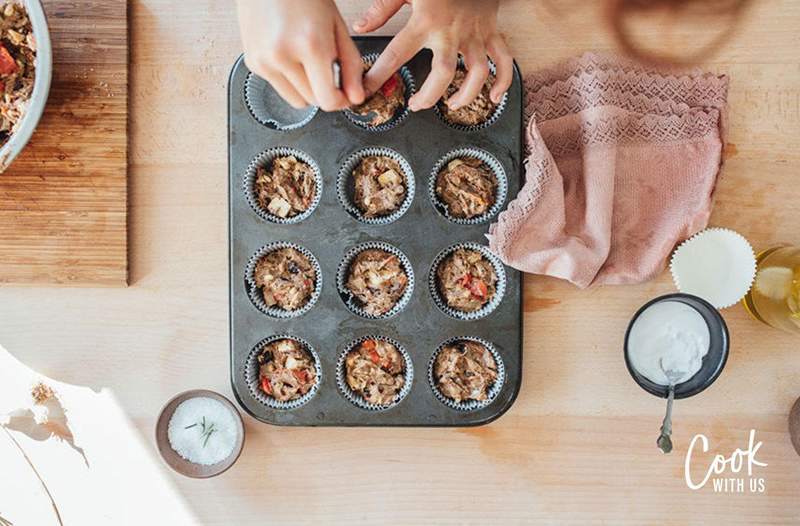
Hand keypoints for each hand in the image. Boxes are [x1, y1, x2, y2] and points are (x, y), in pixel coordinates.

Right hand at [236, 0, 364, 110]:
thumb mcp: (337, 25)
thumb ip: (350, 64)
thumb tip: (356, 97)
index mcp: (310, 45)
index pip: (328, 99)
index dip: (341, 101)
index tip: (346, 94)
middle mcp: (283, 56)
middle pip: (314, 101)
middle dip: (325, 90)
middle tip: (327, 68)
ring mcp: (264, 61)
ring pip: (296, 100)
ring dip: (307, 88)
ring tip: (307, 60)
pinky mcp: (253, 63)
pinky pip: (280, 87)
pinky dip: (289, 78)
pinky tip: (290, 54)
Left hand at [353, 0, 511, 111]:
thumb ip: (382, 8)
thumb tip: (361, 26)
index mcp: (425, 21)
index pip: (397, 53)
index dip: (380, 75)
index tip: (367, 90)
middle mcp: (451, 31)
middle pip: (444, 72)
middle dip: (429, 95)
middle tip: (416, 105)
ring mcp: (474, 33)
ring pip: (477, 72)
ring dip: (466, 94)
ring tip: (451, 105)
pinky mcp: (492, 31)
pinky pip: (503, 60)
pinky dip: (502, 80)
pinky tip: (494, 97)